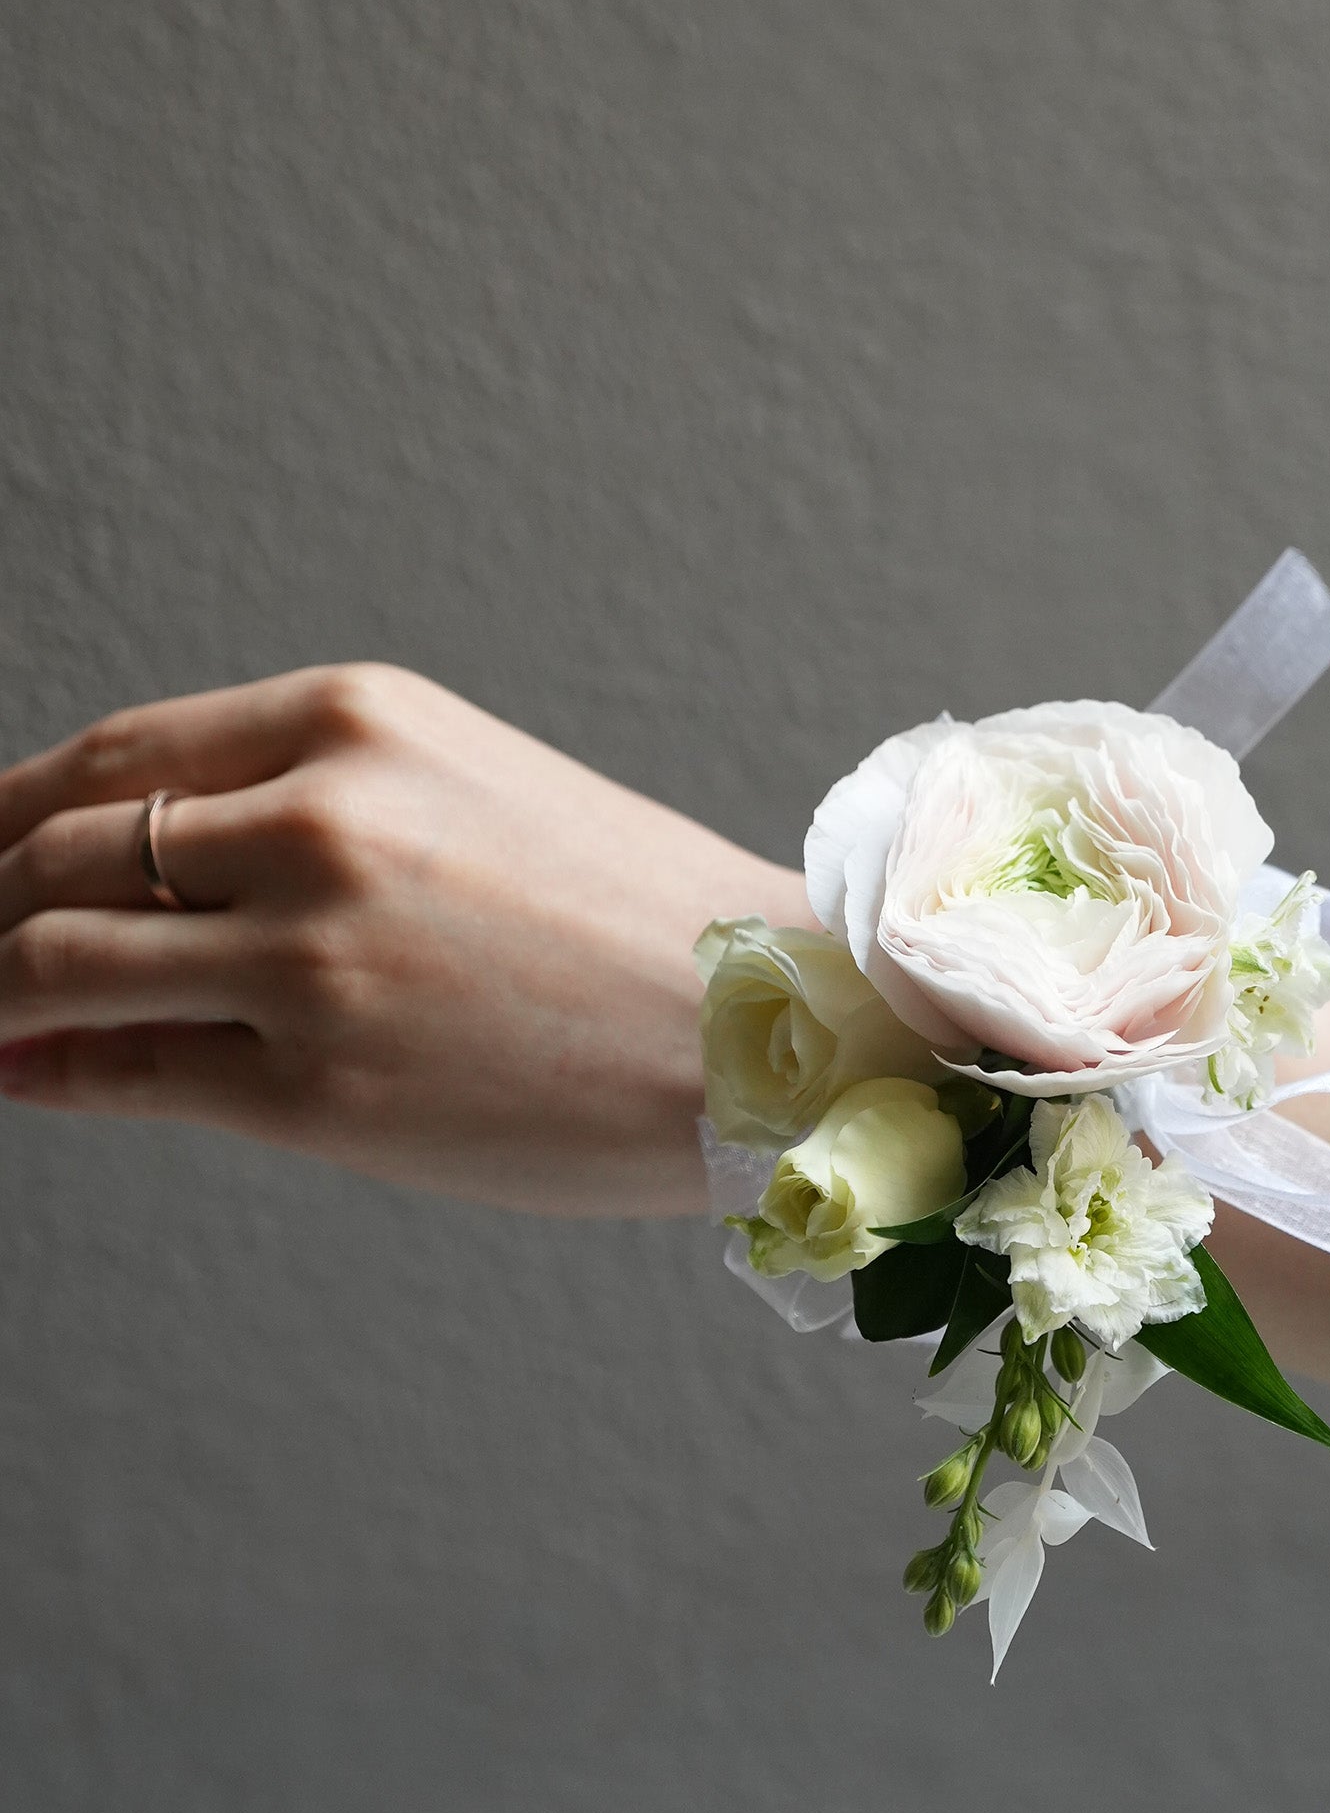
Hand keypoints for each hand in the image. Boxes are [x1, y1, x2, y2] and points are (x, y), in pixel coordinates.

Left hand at [0, 665, 811, 1210]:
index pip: (112, 754)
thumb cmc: (631, 920)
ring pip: (51, 958)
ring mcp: (312, 960)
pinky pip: (117, 1072)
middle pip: (55, 847)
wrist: (770, 1034)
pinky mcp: (318, 1089)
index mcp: (360, 723)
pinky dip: (37, 1071)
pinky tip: (14, 1073)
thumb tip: (102, 865)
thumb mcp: (466, 799)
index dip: (6, 809)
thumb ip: (296, 809)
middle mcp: (319, 822)